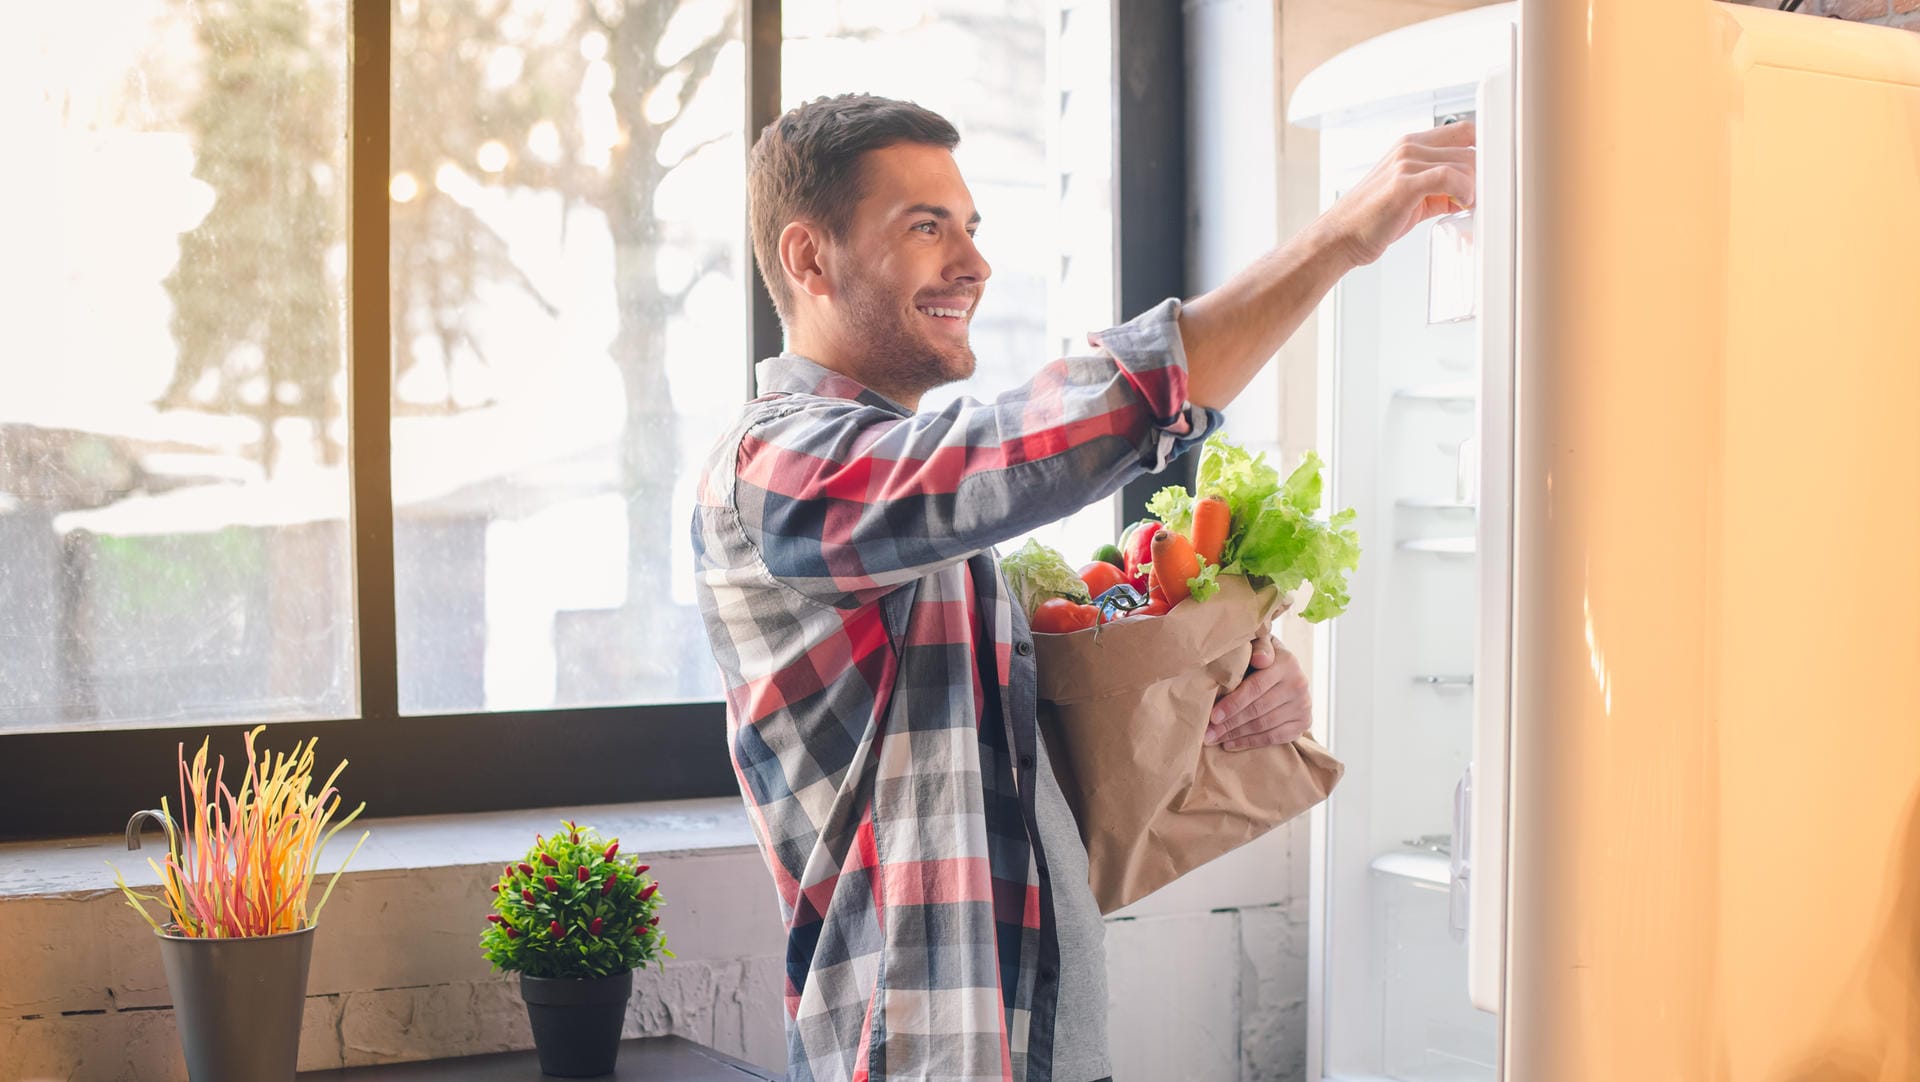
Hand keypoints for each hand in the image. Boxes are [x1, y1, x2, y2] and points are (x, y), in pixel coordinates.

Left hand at [1205, 632, 1311, 751]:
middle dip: (1229, 724)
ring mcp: (1303, 705)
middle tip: (1207, 733)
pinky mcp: (1304, 722)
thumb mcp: (1259, 643)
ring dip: (1236, 735)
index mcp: (1286, 662)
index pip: (1256, 687)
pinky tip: (1230, 744)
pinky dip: (1250, 742)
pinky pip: (1274, 737)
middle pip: (1258, 709)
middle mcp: (1299, 684)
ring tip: (1214, 739)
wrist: (1287, 670)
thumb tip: (1260, 659)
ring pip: (1264, 726)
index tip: (1212, 716)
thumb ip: (1258, 646)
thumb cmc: (1261, 656)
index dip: (1233, 703)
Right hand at [1318, 120, 1476, 267]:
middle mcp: (1408, 147)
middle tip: (1479, 196)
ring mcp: (1406, 163)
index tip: (1487, 174)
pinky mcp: (1405, 184)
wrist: (1340, 236)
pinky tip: (1461, 204)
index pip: (1462, 130)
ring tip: (1467, 205)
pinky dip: (1464, 192)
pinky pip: (1451, 177)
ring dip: (1474, 187)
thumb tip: (1468, 194)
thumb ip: (1438, 188)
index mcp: (1409, 144)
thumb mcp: (1409, 195)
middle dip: (1481, 174)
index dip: (1482, 150)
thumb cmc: (1370, 219)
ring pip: (1464, 162)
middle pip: (1469, 147)